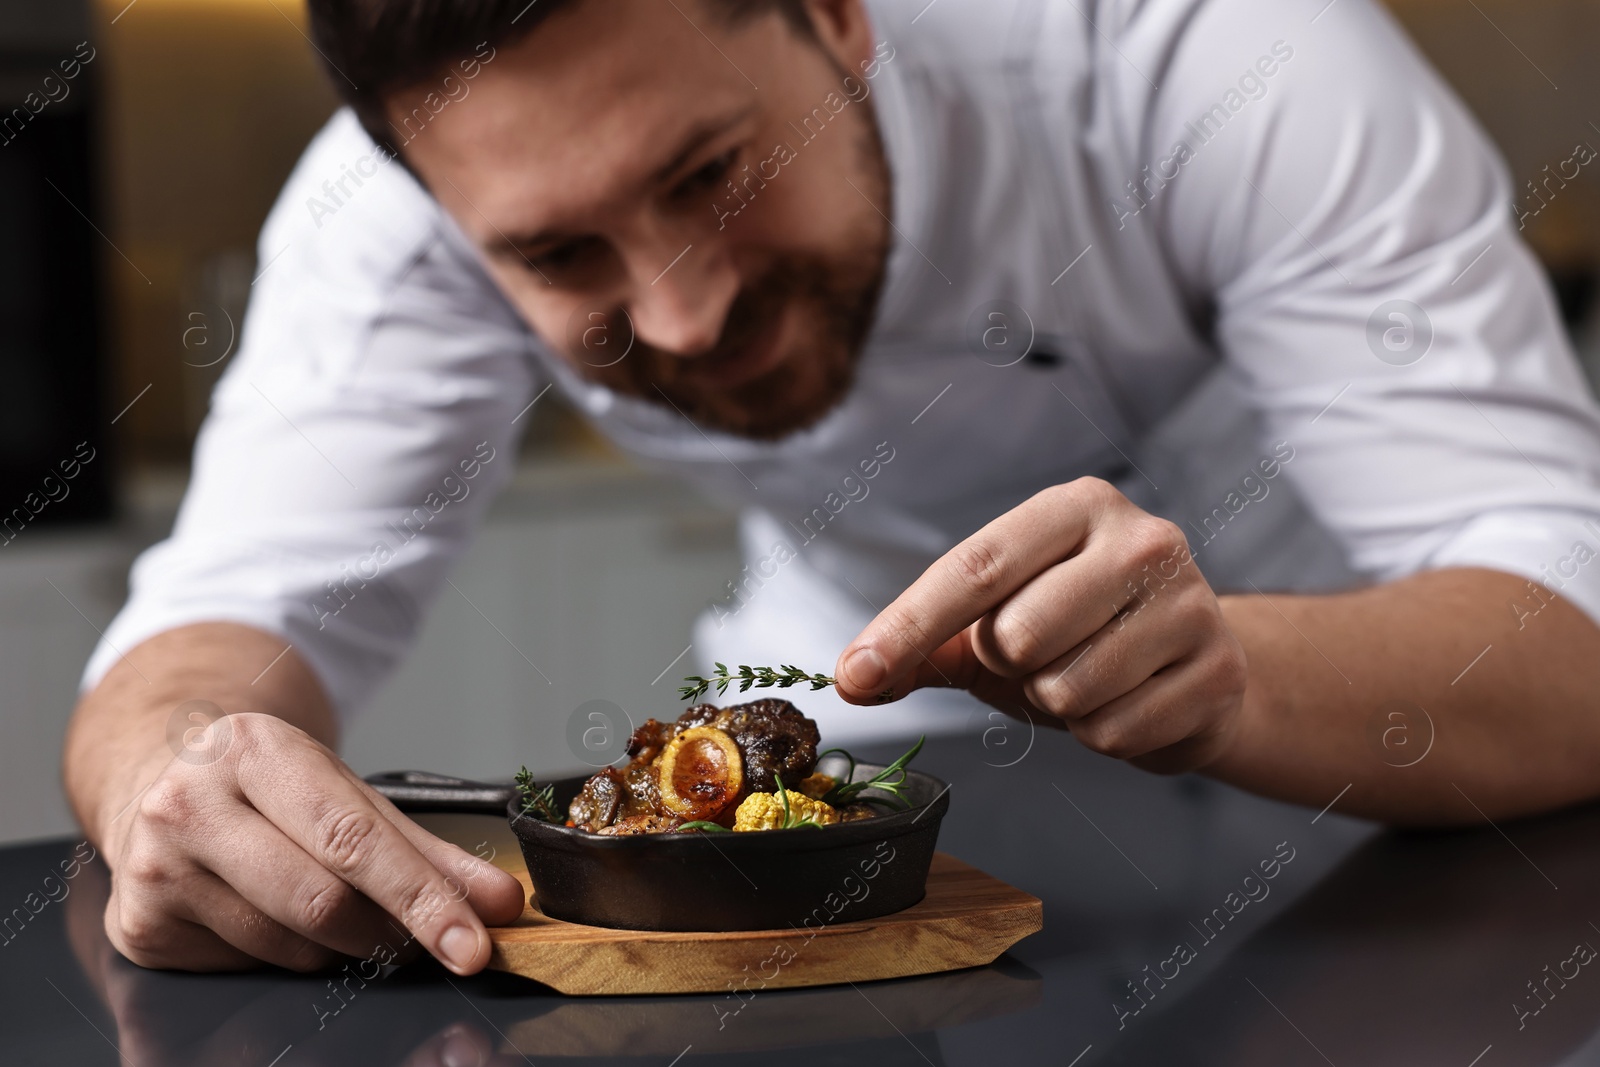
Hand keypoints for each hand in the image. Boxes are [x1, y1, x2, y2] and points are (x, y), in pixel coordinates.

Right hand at [101, 712, 524, 972]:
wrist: (158, 782)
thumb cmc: (265, 788)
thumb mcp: (344, 790)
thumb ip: (428, 850)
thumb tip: (499, 902)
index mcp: (253, 750)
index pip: (353, 839)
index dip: (422, 898)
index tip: (471, 941)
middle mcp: (190, 804)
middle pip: (321, 902)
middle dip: (387, 932)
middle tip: (415, 936)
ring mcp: (155, 869)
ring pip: (290, 947)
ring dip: (338, 947)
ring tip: (333, 907)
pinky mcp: (141, 928)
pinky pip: (247, 968)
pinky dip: (283, 954)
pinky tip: (271, 913)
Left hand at [834, 478, 1248, 771]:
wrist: (1193, 668)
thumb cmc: (1078, 633)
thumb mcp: (996, 622)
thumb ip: (925, 643)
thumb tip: (854, 678)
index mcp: (1075, 508)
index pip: (974, 568)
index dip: (906, 627)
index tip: (854, 676)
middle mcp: (1141, 540)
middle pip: (1016, 636)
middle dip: (1008, 668)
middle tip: (1039, 658)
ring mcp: (1190, 603)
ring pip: (1064, 692)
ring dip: (1056, 707)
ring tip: (1088, 679)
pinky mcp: (1218, 670)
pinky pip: (1113, 734)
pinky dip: (1104, 736)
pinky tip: (1130, 703)